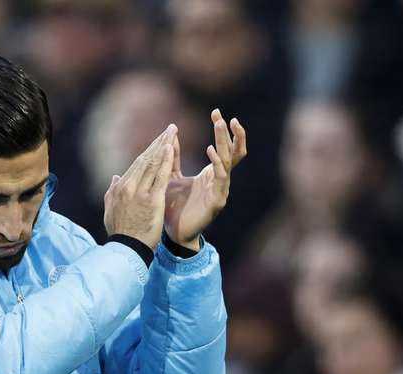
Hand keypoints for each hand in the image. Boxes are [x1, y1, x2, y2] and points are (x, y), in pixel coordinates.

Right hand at [104, 124, 177, 250]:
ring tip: (173, 132)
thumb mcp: (111, 210)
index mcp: (120, 187)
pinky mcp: (152, 199)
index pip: (137, 164)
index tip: (159, 141)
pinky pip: (160, 175)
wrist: (127, 248)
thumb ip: (112, 192)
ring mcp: (140, 191)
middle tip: (170, 128)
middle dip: (158, 142)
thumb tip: (115, 177)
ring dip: (163, 145)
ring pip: (153, 163)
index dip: (150, 150)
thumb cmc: (120, 232)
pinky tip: (171, 147)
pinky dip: (165, 160)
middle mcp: (128, 185)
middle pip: (145, 159)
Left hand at [165, 109, 246, 250]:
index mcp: (211, 173)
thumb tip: (171, 137)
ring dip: (224, 142)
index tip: (216, 111)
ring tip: (220, 124)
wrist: (172, 234)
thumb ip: (173, 159)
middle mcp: (219, 180)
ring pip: (229, 161)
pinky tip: (210, 151)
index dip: (223, 130)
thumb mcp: (171, 176)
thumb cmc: (173, 207)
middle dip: (227, 132)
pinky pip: (221, 178)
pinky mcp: (217, 201)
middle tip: (220, 115)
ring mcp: (220, 190)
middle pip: (232, 151)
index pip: (224, 147)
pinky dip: (218, 163)